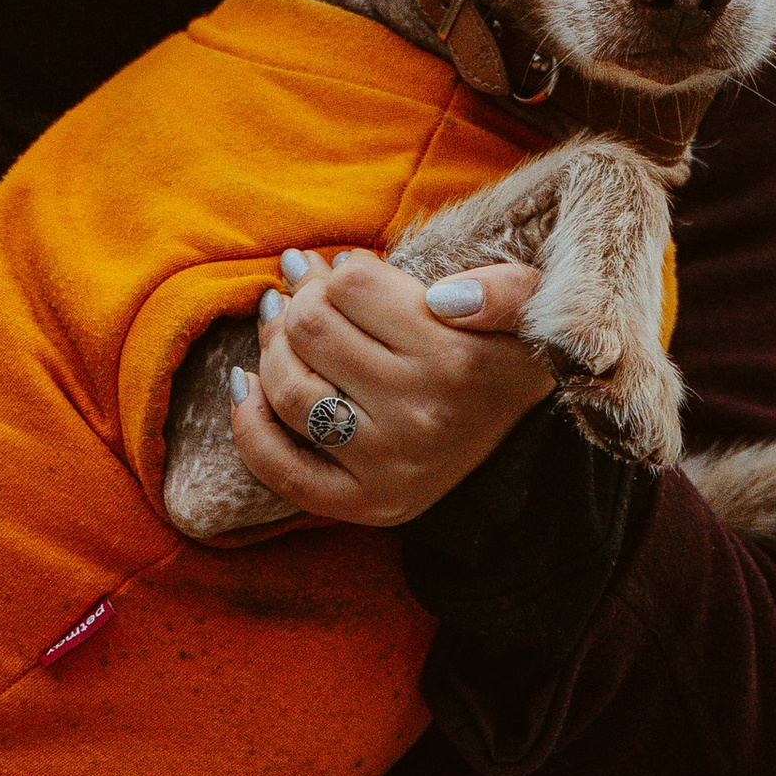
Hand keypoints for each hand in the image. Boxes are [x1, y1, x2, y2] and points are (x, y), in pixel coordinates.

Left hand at [227, 249, 551, 527]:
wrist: (530, 445)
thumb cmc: (508, 356)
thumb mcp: (530, 303)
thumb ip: (503, 287)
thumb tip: (438, 295)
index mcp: (456, 360)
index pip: (351, 285)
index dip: (339, 270)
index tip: (348, 275)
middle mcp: (419, 416)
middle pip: (310, 329)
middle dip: (300, 301)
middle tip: (306, 295)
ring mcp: (388, 466)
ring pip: (287, 389)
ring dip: (270, 347)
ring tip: (280, 327)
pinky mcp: (364, 505)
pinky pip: (281, 468)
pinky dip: (249, 424)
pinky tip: (245, 383)